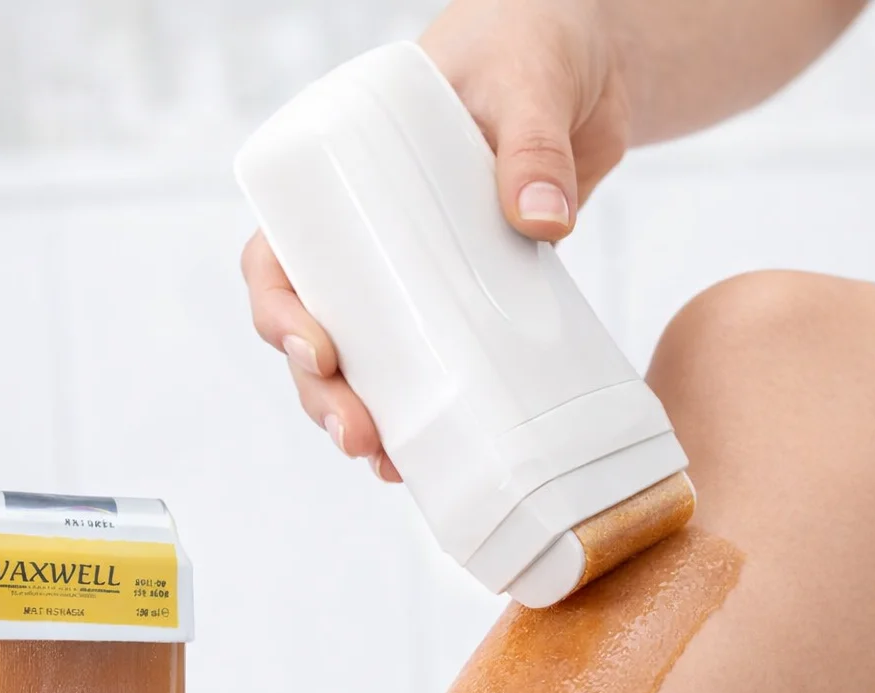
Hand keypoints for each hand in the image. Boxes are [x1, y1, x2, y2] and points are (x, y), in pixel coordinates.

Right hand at [242, 0, 630, 480]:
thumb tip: (541, 222)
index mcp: (342, 173)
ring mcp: (417, 268)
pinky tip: (436, 457)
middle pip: (316, 326)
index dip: (281, 312)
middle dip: (324, 394)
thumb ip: (533, 140)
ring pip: (369, 358)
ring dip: (369, 418)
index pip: (280, 251)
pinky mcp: (471, 292)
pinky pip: (437, 360)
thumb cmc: (532, 43)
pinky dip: (432, 410)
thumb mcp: (526, 77)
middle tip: (362, 439)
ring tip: (392, 466)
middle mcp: (368, 231)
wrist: (594, 64)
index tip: (320, 353)